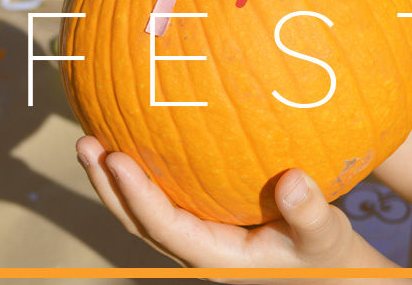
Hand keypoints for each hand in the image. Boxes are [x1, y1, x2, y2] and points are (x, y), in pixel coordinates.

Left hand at [76, 136, 355, 278]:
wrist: (322, 268)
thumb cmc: (322, 255)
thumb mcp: (326, 236)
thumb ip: (310, 214)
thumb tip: (293, 181)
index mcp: (216, 257)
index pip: (165, 227)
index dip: (137, 196)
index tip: (115, 159)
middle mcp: (197, 249)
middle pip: (138, 221)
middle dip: (108, 186)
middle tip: (86, 145)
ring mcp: (197, 236)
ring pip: (144, 212)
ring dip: (115, 181)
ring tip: (94, 142)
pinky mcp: (204, 222)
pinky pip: (164, 200)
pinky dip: (142, 177)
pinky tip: (137, 144)